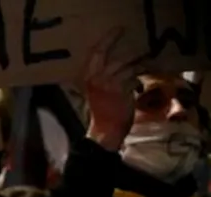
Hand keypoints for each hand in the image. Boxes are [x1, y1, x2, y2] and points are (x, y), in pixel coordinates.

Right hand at [82, 27, 144, 151]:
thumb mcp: (95, 92)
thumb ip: (102, 78)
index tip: (118, 29)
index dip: (108, 40)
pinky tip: (138, 86)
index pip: (96, 53)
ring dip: (140, 68)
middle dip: (132, 53)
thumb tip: (118, 65)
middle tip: (144, 49)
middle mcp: (97, 78)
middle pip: (117, 58)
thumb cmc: (100, 113)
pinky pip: (135, 79)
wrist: (104, 130)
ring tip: (145, 68)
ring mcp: (110, 83)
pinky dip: (139, 81)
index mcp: (87, 77)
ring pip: (129, 67)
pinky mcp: (122, 90)